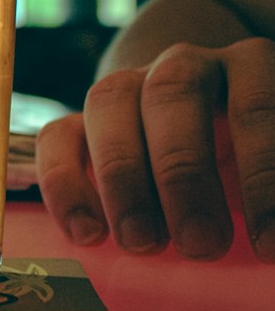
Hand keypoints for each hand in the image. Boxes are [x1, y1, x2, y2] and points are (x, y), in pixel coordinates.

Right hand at [35, 38, 274, 260]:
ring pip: (108, 102)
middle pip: (172, 94)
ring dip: (122, 177)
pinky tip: (88, 235)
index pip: (255, 104)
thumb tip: (274, 243)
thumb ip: (272, 185)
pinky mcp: (81, 119)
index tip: (268, 244)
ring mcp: (127, 85)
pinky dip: (65, 184)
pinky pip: (57, 135)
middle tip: (201, 246)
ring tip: (143, 244)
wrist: (203, 122)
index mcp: (247, 67)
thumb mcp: (267, 163)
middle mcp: (183, 65)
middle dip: (184, 174)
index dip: (263, 174)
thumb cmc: (250, 156)